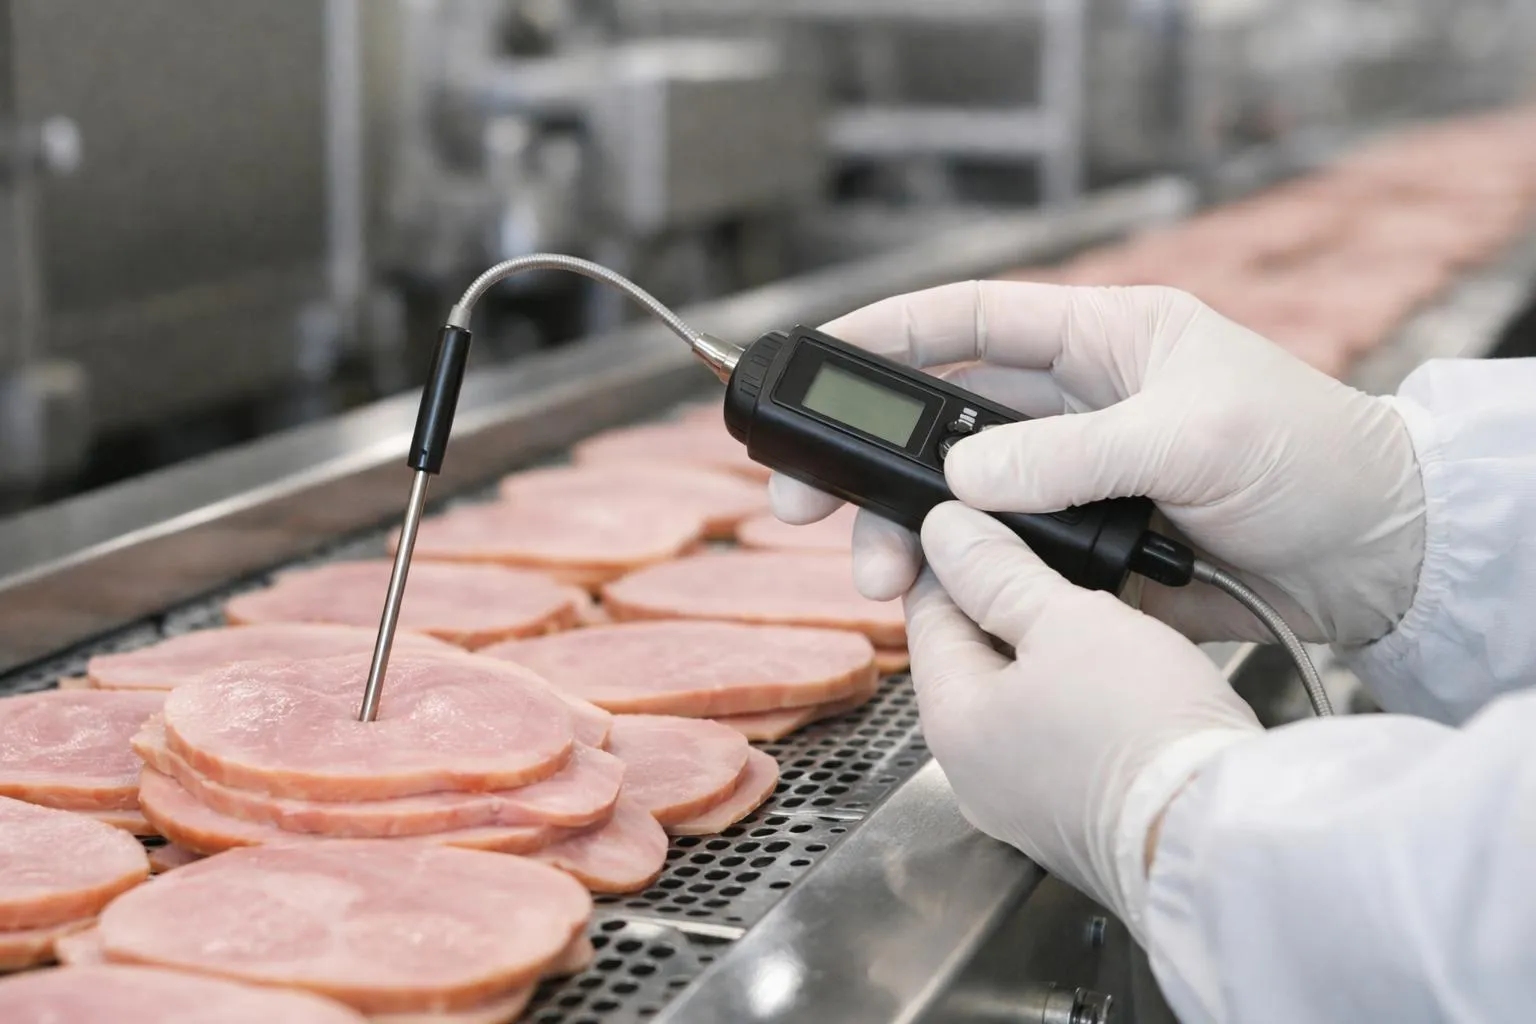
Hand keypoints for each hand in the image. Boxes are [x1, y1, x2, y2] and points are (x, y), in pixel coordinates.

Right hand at [772, 281, 1425, 644]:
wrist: (1373, 557)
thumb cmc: (1310, 458)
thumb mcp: (1192, 434)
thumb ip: (1073, 453)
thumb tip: (964, 480)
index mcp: (1102, 341)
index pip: (971, 321)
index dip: (888, 330)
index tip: (819, 353)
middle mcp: (1074, 407)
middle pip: (939, 424)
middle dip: (868, 463)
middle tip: (804, 505)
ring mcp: (1073, 480)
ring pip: (956, 501)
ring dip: (907, 535)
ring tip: (881, 580)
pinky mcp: (1082, 546)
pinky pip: (996, 556)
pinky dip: (957, 578)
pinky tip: (932, 598)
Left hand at [908, 502, 1261, 927]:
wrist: (1223, 837)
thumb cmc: (1145, 735)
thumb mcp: (1068, 622)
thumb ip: (999, 572)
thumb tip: (947, 533)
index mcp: (951, 721)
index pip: (928, 612)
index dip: (957, 558)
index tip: (986, 525)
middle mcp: (973, 772)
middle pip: (972, 657)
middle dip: (1007, 605)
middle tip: (1057, 565)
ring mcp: (1022, 802)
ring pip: (1020, 696)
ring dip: (1051, 652)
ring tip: (1099, 615)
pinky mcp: (1073, 818)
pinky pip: (1058, 738)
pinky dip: (1080, 700)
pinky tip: (1122, 678)